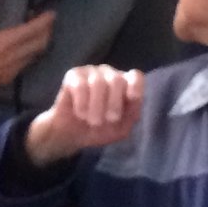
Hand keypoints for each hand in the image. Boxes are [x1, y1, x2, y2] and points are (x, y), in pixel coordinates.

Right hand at [0, 0, 53, 96]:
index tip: (52, 13)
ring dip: (39, 43)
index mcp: (8, 41)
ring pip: (36, 54)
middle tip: (44, 22)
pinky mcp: (9, 77)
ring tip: (34, 34)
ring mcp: (15, 68)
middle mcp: (16, 55)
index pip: (35, 29)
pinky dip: (30, 54)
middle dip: (46, 31)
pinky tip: (21, 50)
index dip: (45, 21)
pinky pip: (27, 63)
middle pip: (41, 43)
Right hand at [25, 65, 143, 165]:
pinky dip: (82, 102)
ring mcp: (91, 72)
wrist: (72, 134)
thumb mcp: (120, 129)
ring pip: (98, 83)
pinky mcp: (73, 75)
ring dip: (97, 106)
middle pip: (117, 80)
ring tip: (92, 121)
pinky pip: (80, 85)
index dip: (135, 86)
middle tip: (109, 120)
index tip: (132, 99)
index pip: (135, 76)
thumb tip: (135, 99)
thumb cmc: (99, 130)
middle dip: (114, 103)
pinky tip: (80, 113)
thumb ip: (131, 114)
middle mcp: (109, 75)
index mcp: (125, 86)